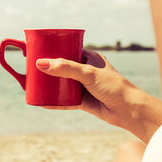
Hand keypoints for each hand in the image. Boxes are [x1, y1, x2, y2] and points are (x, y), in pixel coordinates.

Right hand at [36, 49, 161, 142]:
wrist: (129, 110)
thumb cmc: (114, 87)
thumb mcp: (88, 74)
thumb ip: (65, 68)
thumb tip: (41, 64)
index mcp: (89, 58)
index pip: (67, 50)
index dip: (53, 50)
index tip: (38, 51)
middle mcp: (85, 71)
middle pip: (62, 68)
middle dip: (48, 68)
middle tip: (31, 68)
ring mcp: (83, 86)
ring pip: (62, 84)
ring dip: (49, 85)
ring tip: (33, 83)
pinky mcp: (83, 101)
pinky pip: (64, 100)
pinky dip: (54, 101)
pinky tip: (42, 101)